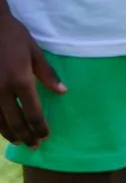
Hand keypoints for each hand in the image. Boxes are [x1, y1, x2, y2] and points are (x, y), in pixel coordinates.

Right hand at [0, 11, 61, 147]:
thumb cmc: (13, 37)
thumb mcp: (34, 52)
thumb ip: (47, 74)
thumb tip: (62, 92)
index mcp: (20, 80)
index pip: (32, 112)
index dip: (39, 127)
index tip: (46, 135)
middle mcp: (1, 91)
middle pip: (14, 122)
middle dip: (26, 136)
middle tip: (34, 145)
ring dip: (9, 134)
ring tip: (18, 141)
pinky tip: (2, 128)